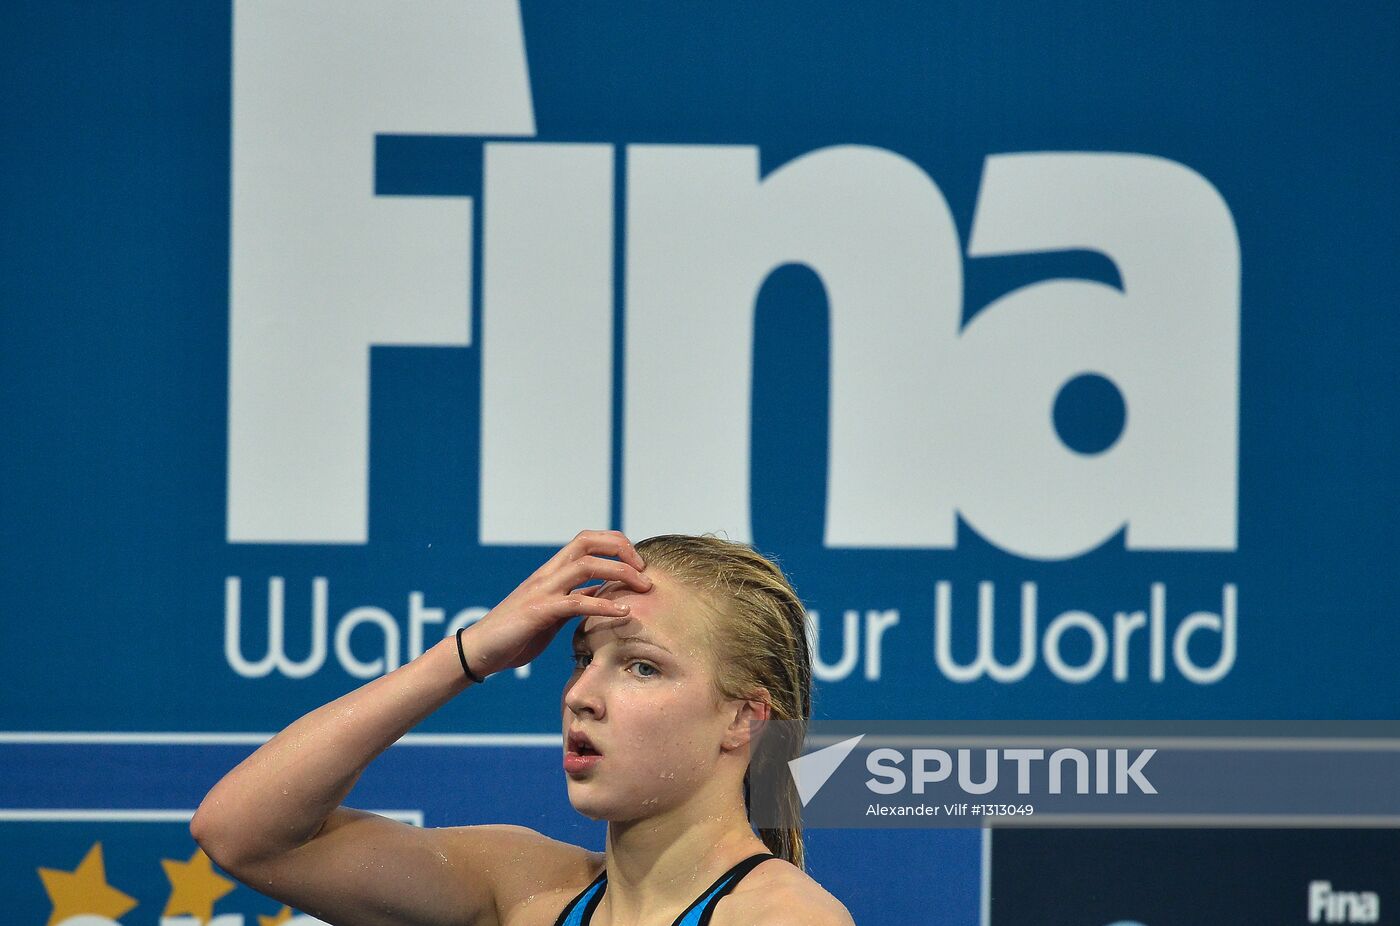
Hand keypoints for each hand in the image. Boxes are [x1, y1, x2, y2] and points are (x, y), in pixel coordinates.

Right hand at [459, 530, 650, 677]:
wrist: (480, 651)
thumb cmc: (516, 635)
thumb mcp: (551, 613)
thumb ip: (573, 600)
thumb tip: (601, 595)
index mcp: (551, 572)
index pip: (586, 541)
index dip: (614, 544)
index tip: (636, 563)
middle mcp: (547, 574)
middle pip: (588, 542)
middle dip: (621, 549)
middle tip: (645, 570)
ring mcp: (542, 590)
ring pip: (586, 565)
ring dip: (621, 572)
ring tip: (644, 587)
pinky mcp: (539, 611)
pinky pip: (577, 601)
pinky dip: (605, 604)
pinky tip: (624, 613)